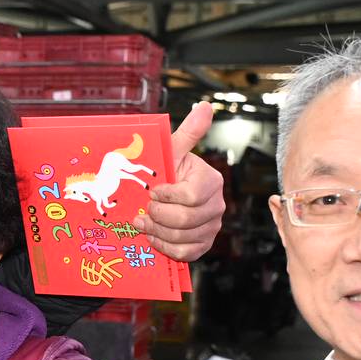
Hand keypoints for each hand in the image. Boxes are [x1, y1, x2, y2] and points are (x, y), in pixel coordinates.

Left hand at [135, 102, 224, 263]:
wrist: (162, 197)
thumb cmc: (166, 172)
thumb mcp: (172, 151)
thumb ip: (189, 132)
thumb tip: (205, 105)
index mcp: (210, 181)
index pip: (190, 196)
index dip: (166, 197)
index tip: (152, 191)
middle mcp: (217, 205)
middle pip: (185, 219)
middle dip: (158, 216)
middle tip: (143, 211)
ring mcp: (212, 226)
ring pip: (183, 238)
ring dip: (157, 231)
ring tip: (144, 222)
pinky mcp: (203, 244)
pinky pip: (186, 253)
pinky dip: (165, 246)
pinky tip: (154, 236)